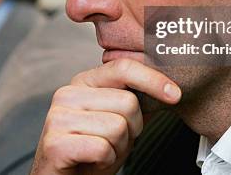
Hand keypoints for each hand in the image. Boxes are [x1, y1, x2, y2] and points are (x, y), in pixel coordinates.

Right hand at [30, 58, 181, 174]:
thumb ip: (136, 103)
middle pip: (127, 102)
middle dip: (132, 129)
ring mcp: (58, 117)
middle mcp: (67, 94)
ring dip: (118, 148)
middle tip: (114, 142)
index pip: (122, 68)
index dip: (152, 80)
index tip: (174, 94)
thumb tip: (168, 88)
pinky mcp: (55, 143)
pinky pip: (102, 148)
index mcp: (83, 82)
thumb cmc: (91, 153)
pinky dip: (105, 161)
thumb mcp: (118, 124)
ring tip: (102, 152)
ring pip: (117, 126)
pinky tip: (92, 161)